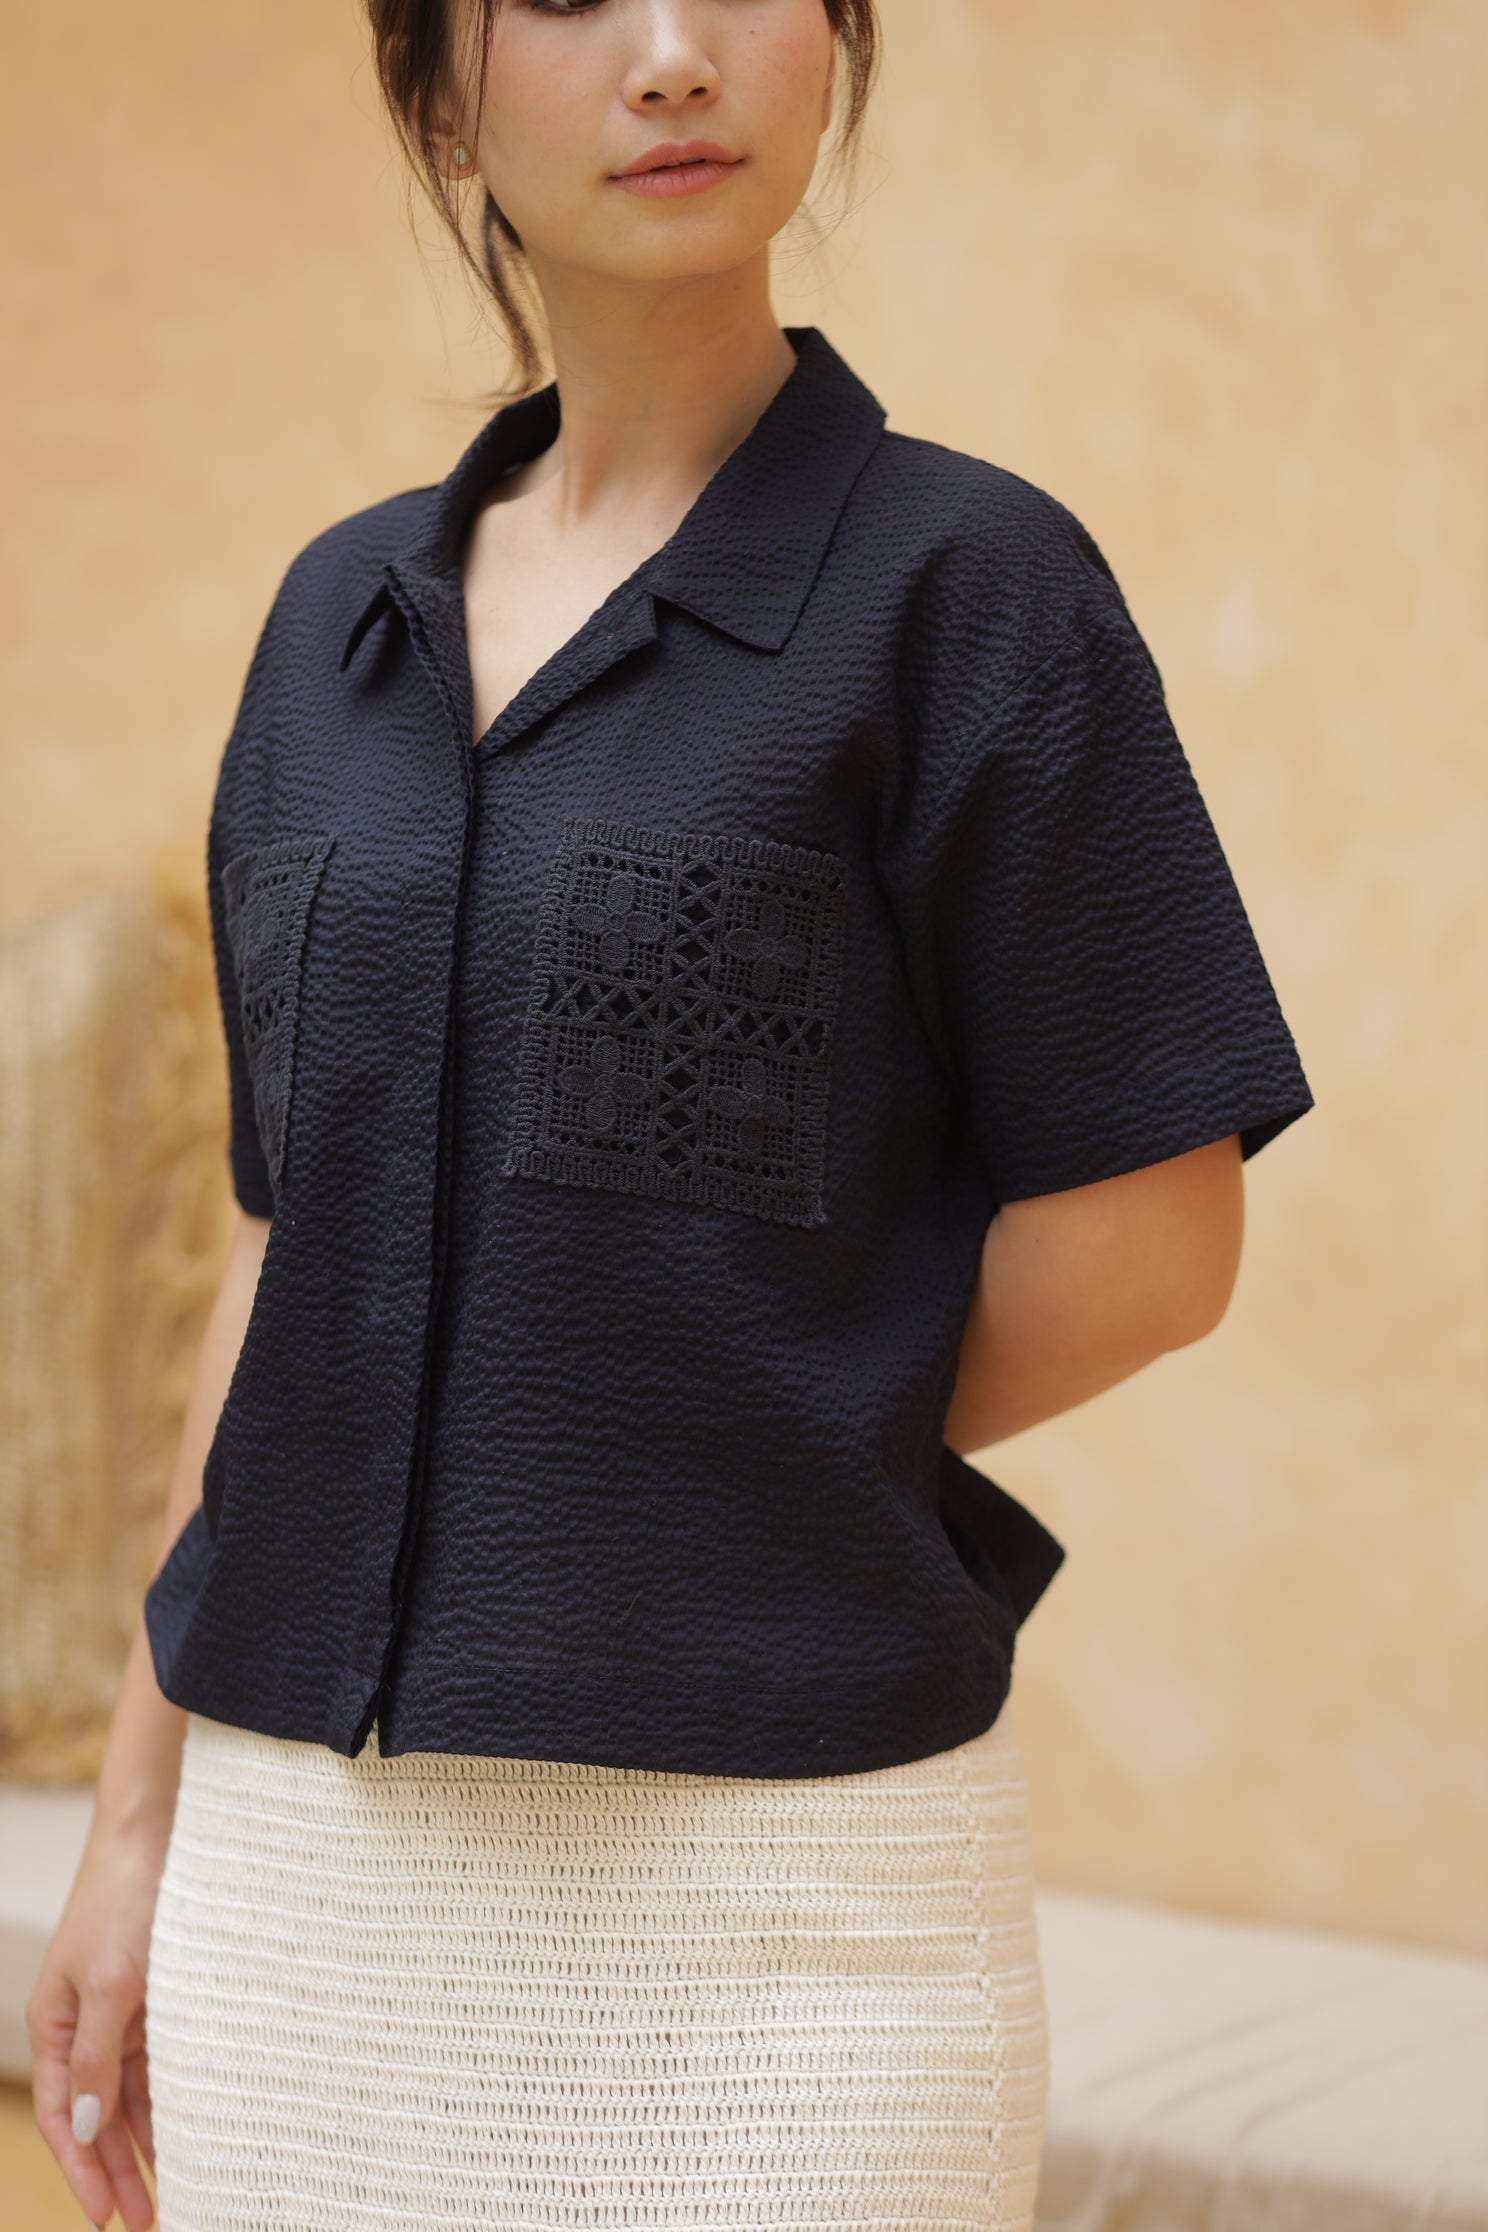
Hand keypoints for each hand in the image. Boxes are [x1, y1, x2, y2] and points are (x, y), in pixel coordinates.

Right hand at [27, 1820, 166, 2230]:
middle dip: (116, 2170)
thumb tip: (90, 2128)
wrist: (160, 1829)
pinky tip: (188, 2125)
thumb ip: (99, 2058)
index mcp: (56, 2023)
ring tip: (172, 2188)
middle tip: (146, 2221)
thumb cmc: (126, 1899)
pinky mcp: (156, 1991)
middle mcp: (84, 2021)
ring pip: (131, 2091)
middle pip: (97, 2114)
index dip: (83, 2171)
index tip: (107, 2219)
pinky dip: (169, 2095)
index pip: (66, 2117)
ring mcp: (121, 2008)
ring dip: (147, 2139)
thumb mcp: (111, 1983)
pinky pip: (159, 2059)